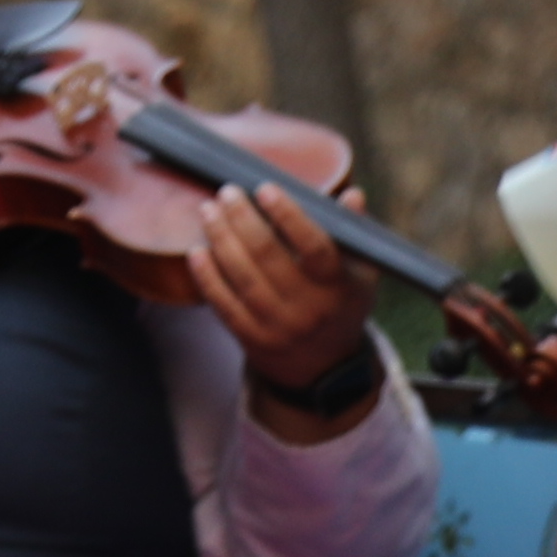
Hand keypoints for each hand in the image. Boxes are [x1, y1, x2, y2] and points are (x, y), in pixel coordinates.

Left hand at [187, 186, 384, 424]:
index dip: (289, 216)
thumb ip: (354, 233)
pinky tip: (196, 250)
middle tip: (227, 192)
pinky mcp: (252, 339)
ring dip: (222, 240)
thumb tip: (352, 194)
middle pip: (269, 258)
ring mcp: (279, 326)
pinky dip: (207, 277)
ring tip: (208, 211)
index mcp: (338, 286)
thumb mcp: (360, 274)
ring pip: (244, 279)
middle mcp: (309, 308)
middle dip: (243, 220)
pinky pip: (225, 306)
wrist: (323, 367)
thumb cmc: (339, 304)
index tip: (265, 188)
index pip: (315, 247)